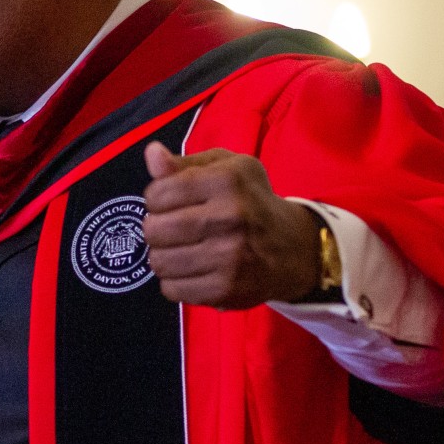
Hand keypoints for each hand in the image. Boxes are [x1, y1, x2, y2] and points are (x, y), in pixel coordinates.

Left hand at [141, 143, 323, 308]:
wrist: (292, 249)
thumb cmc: (250, 201)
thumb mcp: (226, 168)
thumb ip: (184, 162)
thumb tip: (151, 153)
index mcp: (226, 181)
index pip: (157, 194)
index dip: (155, 199)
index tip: (170, 203)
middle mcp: (229, 217)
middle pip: (154, 230)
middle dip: (156, 229)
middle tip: (172, 229)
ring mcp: (229, 257)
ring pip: (160, 262)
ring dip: (164, 256)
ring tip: (181, 249)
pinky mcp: (226, 289)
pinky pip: (172, 289)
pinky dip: (175, 281)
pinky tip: (192, 269)